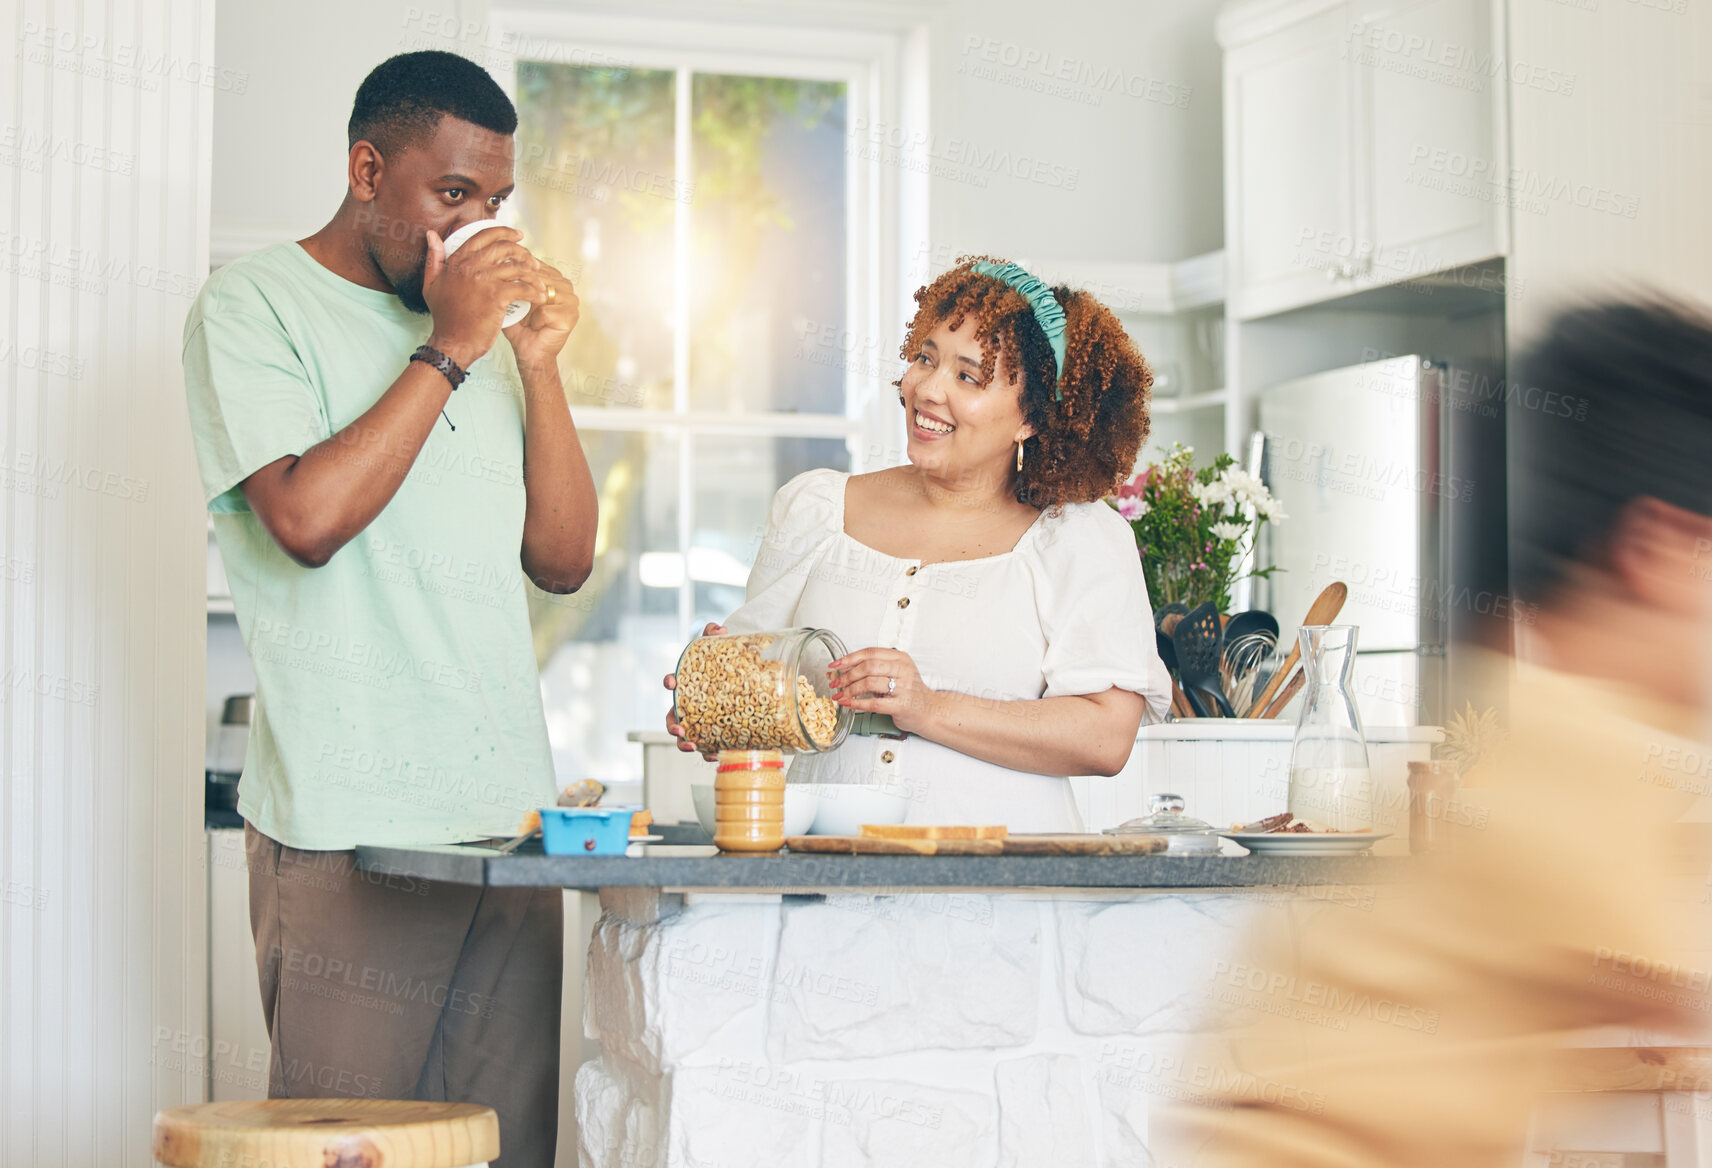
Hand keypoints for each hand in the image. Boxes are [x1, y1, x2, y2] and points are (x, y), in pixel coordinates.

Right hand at [421, 225, 549, 367]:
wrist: (452, 342)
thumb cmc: (444, 317)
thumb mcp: (431, 284)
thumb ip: (434, 258)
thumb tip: (431, 234)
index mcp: (457, 260)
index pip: (483, 236)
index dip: (503, 232)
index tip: (518, 236)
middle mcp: (470, 265)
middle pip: (503, 247)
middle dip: (522, 251)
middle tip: (533, 261)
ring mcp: (483, 279)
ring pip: (516, 267)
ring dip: (532, 273)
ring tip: (540, 281)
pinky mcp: (496, 295)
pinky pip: (522, 287)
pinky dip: (534, 291)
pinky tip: (539, 297)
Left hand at [505, 258, 579, 374]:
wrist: (529, 353)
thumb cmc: (520, 326)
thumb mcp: (513, 297)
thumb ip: (513, 278)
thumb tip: (503, 261)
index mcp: (554, 277)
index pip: (534, 265)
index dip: (518, 277)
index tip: (511, 293)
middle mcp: (566, 285)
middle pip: (537, 279)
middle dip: (523, 295)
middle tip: (520, 311)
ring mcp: (572, 300)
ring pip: (540, 294)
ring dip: (528, 309)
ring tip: (528, 320)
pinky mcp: (571, 315)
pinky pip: (544, 311)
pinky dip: (534, 321)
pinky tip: (535, 327)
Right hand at [664, 622, 725, 756]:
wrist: (735, 674)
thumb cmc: (719, 662)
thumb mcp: (716, 646)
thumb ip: (714, 632)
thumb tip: (720, 629)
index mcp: (685, 685)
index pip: (671, 683)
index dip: (669, 682)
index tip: (671, 683)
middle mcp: (686, 705)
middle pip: (671, 718)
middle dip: (672, 726)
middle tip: (679, 730)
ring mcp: (696, 720)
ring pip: (684, 737)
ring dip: (684, 744)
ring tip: (694, 747)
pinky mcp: (710, 731)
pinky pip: (705, 745)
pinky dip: (708, 751)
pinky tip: (715, 754)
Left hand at [828, 647, 936, 733]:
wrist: (929, 710)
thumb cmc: (909, 692)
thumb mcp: (896, 673)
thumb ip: (875, 668)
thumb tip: (843, 668)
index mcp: (900, 658)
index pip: (870, 653)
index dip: (849, 658)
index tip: (835, 665)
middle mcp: (903, 670)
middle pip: (868, 667)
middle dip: (847, 675)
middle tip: (836, 683)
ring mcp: (903, 687)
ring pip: (869, 683)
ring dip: (850, 690)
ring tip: (841, 695)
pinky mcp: (901, 704)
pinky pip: (874, 702)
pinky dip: (858, 703)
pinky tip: (849, 704)